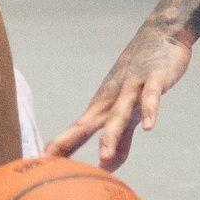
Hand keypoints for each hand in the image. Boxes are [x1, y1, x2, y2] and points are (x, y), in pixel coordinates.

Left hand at [49, 19, 195, 170]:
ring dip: (110, 135)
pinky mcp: (154, 78)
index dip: (57, 148)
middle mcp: (111, 98)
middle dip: (68, 143)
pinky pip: (150, 96)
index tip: (39, 166)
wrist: (161, 33)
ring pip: (118, 113)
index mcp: (102, 107)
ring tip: (104, 156)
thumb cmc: (139, 75)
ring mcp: (131, 87)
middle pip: (87, 124)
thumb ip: (121, 141)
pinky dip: (150, 111)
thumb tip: (107, 166)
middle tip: (50, 162)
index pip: (75, 132)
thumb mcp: (129, 111)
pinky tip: (149, 127)